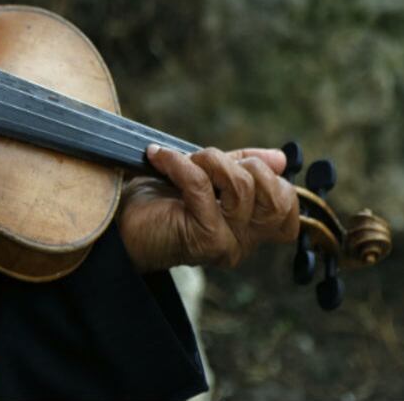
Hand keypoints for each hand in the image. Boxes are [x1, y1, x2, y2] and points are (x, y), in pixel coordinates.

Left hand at [117, 146, 299, 272]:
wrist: (116, 226)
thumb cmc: (158, 201)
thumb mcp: (207, 176)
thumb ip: (242, 168)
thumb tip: (281, 158)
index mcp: (248, 231)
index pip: (287, 207)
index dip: (270, 177)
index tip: (236, 164)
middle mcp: (243, 244)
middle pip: (276, 198)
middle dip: (246, 165)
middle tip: (209, 161)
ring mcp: (227, 244)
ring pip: (242, 187)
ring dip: (208, 160)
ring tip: (182, 160)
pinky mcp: (204, 239)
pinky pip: (201, 187)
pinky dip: (178, 163)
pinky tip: (157, 157)